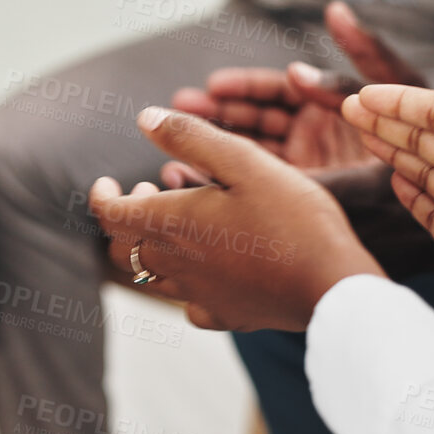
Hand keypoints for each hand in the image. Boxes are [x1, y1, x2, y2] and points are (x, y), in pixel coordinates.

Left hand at [90, 108, 382, 331]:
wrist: (332, 287)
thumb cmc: (293, 219)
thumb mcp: (244, 162)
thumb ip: (191, 138)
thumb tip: (145, 118)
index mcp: (170, 224)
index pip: (108, 213)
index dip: (101, 195)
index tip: (107, 182)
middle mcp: (173, 264)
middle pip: (122, 246)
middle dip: (128, 216)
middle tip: (151, 193)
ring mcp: (196, 294)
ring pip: (151, 275)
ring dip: (153, 245)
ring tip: (182, 221)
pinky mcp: (224, 315)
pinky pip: (188, 302)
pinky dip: (186, 281)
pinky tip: (210, 268)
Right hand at [167, 2, 425, 177]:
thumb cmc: (431, 144)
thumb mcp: (401, 88)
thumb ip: (367, 50)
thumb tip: (334, 12)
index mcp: (329, 105)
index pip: (277, 91)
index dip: (245, 87)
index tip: (215, 85)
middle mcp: (313, 135)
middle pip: (253, 120)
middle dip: (217, 114)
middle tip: (181, 110)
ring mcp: (305, 167)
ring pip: (247, 152)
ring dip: (212, 147)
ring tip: (174, 150)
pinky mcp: (300, 197)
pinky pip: (255, 186)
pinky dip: (224, 182)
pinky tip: (195, 181)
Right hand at [342, 35, 433, 380]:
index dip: (399, 101)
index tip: (362, 94)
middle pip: (425, 138)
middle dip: (386, 122)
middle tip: (347, 110)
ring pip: (422, 170)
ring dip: (392, 152)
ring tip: (360, 138)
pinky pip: (428, 211)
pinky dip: (409, 195)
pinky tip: (394, 182)